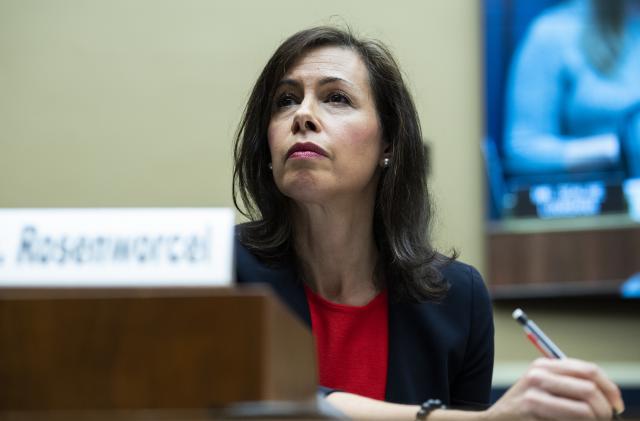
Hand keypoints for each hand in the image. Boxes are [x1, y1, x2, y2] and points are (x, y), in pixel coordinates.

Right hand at [485, 358, 623, 419]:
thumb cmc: (523, 409)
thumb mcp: (542, 388)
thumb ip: (568, 383)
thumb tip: (607, 393)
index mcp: (544, 365)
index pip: (588, 370)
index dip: (609, 388)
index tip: (616, 405)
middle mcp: (538, 375)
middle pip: (589, 388)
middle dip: (604, 409)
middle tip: (605, 420)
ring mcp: (534, 394)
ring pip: (584, 408)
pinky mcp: (532, 410)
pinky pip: (572, 420)